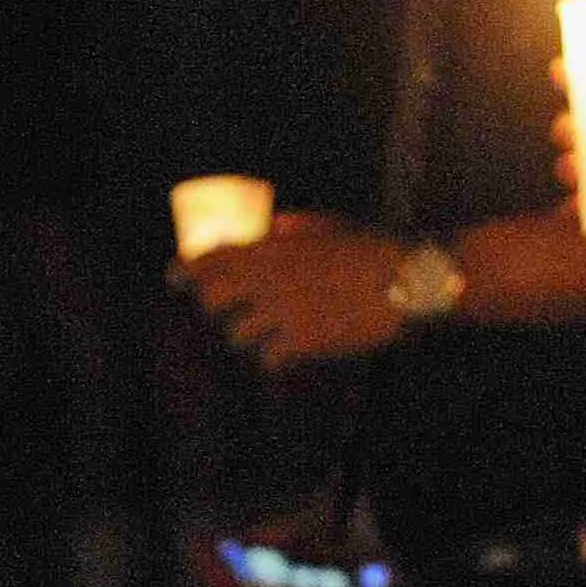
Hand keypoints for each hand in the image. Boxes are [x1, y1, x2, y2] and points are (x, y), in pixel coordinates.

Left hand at [181, 213, 414, 368]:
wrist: (410, 279)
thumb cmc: (372, 248)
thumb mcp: (328, 227)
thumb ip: (290, 230)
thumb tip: (266, 231)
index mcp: (274, 248)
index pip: (210, 259)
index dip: (184, 271)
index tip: (174, 280)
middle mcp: (270, 280)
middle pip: (211, 301)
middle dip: (214, 306)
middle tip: (227, 310)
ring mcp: (284, 313)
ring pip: (236, 335)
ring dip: (248, 335)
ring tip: (269, 333)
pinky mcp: (303, 342)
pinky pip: (268, 359)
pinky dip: (275, 357)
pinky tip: (290, 352)